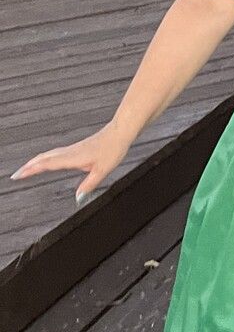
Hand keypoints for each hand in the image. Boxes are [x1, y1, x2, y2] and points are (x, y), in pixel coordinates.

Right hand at [11, 123, 133, 198]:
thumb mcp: (103, 170)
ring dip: (35, 161)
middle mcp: (69, 152)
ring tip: (26, 169)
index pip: (46, 164)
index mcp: (72, 158)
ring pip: (48, 154)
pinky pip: (55, 153)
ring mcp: (72, 149)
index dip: (31, 170)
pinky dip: (45, 157)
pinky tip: (46, 160)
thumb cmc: (112, 149)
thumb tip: (78, 199)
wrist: (120, 133)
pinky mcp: (76, 148)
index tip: (18, 176)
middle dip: (28, 166)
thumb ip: (89, 184)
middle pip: (42, 158)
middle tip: (16, 175)